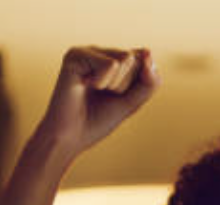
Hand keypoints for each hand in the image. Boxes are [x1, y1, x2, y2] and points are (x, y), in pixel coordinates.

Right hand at [35, 46, 160, 156]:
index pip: (145, 60)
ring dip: (116, 84)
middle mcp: (101, 52)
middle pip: (137, 59)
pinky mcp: (76, 54)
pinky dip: (102, 82)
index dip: (139, 84)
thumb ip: (149, 81)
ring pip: (126, 58)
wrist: (70, 137)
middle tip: (103, 96)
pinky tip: (84, 85)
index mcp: (114, 60)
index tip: (118, 97)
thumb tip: (147, 52)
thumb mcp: (133, 102)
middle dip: (126, 85)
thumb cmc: (98, 121)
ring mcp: (88, 51)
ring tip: (95, 91)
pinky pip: (110, 64)